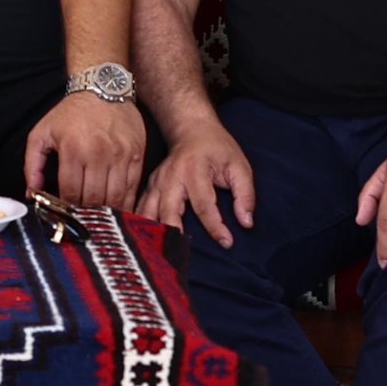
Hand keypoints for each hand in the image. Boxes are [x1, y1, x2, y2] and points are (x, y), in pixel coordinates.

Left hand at [24, 93, 145, 210]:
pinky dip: (126, 202)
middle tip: (82, 220)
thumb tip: (32, 193)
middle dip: (86, 213)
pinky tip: (118, 209)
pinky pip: (133, 187)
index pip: (71, 192)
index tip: (66, 215)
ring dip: (106, 212)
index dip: (68, 209)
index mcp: (73, 150)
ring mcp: (120, 155)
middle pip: (93, 199)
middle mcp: (98, 154)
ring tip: (99, 218)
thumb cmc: (71, 113)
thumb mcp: (41, 133)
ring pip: (114, 197)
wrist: (102, 88)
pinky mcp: (136, 154)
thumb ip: (32, 164)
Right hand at [138, 116, 255, 244]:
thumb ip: (245, 194)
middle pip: (168, 211)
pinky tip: (144, 241)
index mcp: (194, 170)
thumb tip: (246, 223)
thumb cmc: (218, 149)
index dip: (215, 227)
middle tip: (182, 256)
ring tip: (159, 254)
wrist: (192, 129)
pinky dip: (141, 225)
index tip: (227, 243)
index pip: (204, 205)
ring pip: (148, 211)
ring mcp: (156, 181)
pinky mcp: (149, 186)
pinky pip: (141, 208)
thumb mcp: (239, 166)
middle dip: (175, 234)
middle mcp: (171, 177)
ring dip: (153, 233)